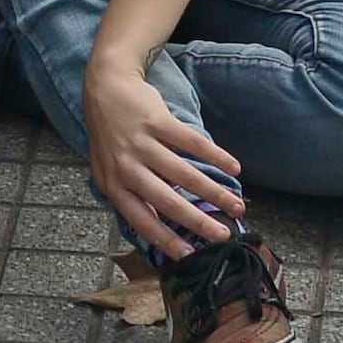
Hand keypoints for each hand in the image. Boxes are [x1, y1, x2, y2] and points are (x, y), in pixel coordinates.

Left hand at [83, 53, 245, 259]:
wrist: (105, 87)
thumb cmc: (109, 136)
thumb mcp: (108, 171)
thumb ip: (129, 196)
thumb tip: (155, 229)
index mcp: (113, 185)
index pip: (141, 219)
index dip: (166, 240)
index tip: (190, 255)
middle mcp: (126, 166)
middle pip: (167, 201)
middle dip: (198, 222)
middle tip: (223, 236)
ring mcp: (142, 142)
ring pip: (185, 174)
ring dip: (215, 192)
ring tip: (236, 205)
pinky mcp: (158, 120)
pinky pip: (192, 142)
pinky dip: (216, 156)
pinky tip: (234, 168)